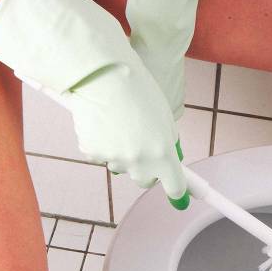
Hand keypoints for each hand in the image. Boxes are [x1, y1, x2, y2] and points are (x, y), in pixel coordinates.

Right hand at [0, 0, 188, 206]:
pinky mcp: (92, 153)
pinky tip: (102, 121)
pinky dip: (102, 143)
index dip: (176, 190)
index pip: (174, 186)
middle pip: (144, 180)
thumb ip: (167, 141)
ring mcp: (114, 159)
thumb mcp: (164, 117)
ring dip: (122, 153)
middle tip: (143, 144)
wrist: (103, 75)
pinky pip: (100, 155)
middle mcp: (139, 163)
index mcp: (163, 154)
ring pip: (121, 166)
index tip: (179, 195)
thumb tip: (171, 157)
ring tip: (120, 122)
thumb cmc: (138, 89)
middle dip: (145, 168)